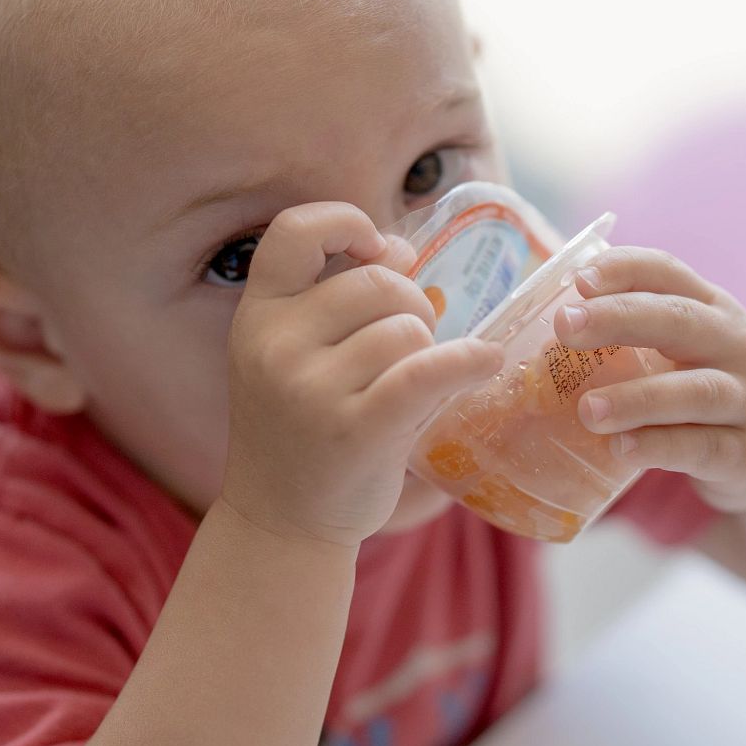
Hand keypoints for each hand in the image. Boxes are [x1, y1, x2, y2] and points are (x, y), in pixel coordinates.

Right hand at [219, 202, 503, 546]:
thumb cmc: (300, 429)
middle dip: (410, 303)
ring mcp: (313, 389)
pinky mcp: (358, 429)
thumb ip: (332, 298)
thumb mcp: (289, 355)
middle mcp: (276, 346)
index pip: (293, 231)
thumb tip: (400, 245)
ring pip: (408, 329)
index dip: (344, 222)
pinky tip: (488, 361)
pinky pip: (429, 370)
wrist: (280, 522)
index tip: (377, 246)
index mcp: (256, 316)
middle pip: (377, 281)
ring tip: (413, 384)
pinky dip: (469, 360)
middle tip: (409, 344)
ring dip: (428, 350)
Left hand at [554, 246, 745, 514]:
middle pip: (679, 322)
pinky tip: (622, 449)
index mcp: (712, 307)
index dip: (624, 269)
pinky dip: (660, 446)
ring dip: (637, 398)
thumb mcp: (680, 351)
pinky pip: (702, 447)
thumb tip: (531, 327)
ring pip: (695, 391)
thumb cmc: (702, 390)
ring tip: (586, 409)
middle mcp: (736, 344)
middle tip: (565, 328)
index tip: (578, 279)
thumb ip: (628, 334)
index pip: (668, 273)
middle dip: (618, 319)